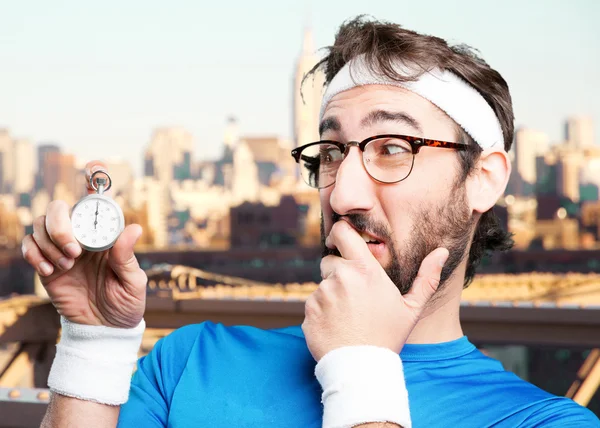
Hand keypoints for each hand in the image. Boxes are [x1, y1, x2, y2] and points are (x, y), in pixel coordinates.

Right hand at [21, 161, 146, 327]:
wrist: (104, 330)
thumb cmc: (126, 303)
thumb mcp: (133, 283)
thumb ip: (127, 257)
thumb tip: (135, 228)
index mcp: (106, 236)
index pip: (98, 202)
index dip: (94, 179)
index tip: (93, 167)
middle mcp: (83, 236)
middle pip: (60, 208)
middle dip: (60, 225)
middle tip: (74, 251)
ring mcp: (62, 249)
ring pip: (40, 225)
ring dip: (50, 243)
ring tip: (66, 266)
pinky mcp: (46, 265)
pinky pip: (30, 247)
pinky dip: (35, 255)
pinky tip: (50, 271)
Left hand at [302, 220, 448, 361]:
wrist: (362, 368)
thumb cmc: (388, 336)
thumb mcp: (412, 308)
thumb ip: (427, 277)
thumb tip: (442, 252)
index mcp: (364, 270)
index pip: (342, 232)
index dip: (339, 233)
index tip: (340, 239)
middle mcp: (340, 277)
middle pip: (329, 261)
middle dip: (337, 271)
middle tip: (353, 295)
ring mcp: (322, 294)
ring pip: (322, 285)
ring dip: (330, 295)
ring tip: (347, 316)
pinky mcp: (309, 311)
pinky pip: (312, 304)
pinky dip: (321, 312)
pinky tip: (336, 326)